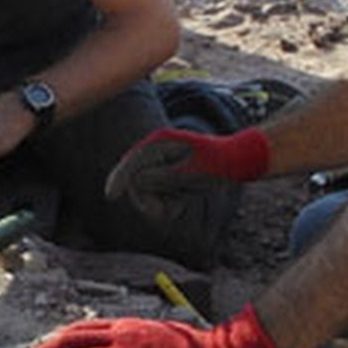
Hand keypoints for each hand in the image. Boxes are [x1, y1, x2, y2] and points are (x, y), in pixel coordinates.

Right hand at [105, 126, 269, 219]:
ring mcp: (161, 164)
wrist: (236, 163)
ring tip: (184, 199)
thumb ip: (161, 178)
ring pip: (147, 192)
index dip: (119, 178)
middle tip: (172, 205)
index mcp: (159, 142)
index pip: (132, 161)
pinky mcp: (167, 177)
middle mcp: (156, 151)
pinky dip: (170, 204)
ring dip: (163, 201)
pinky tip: (185, 199)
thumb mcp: (190, 173)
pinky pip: (158, 198)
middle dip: (151, 196)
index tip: (110, 195)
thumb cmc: (216, 165)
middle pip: (136, 180)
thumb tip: (136, 183)